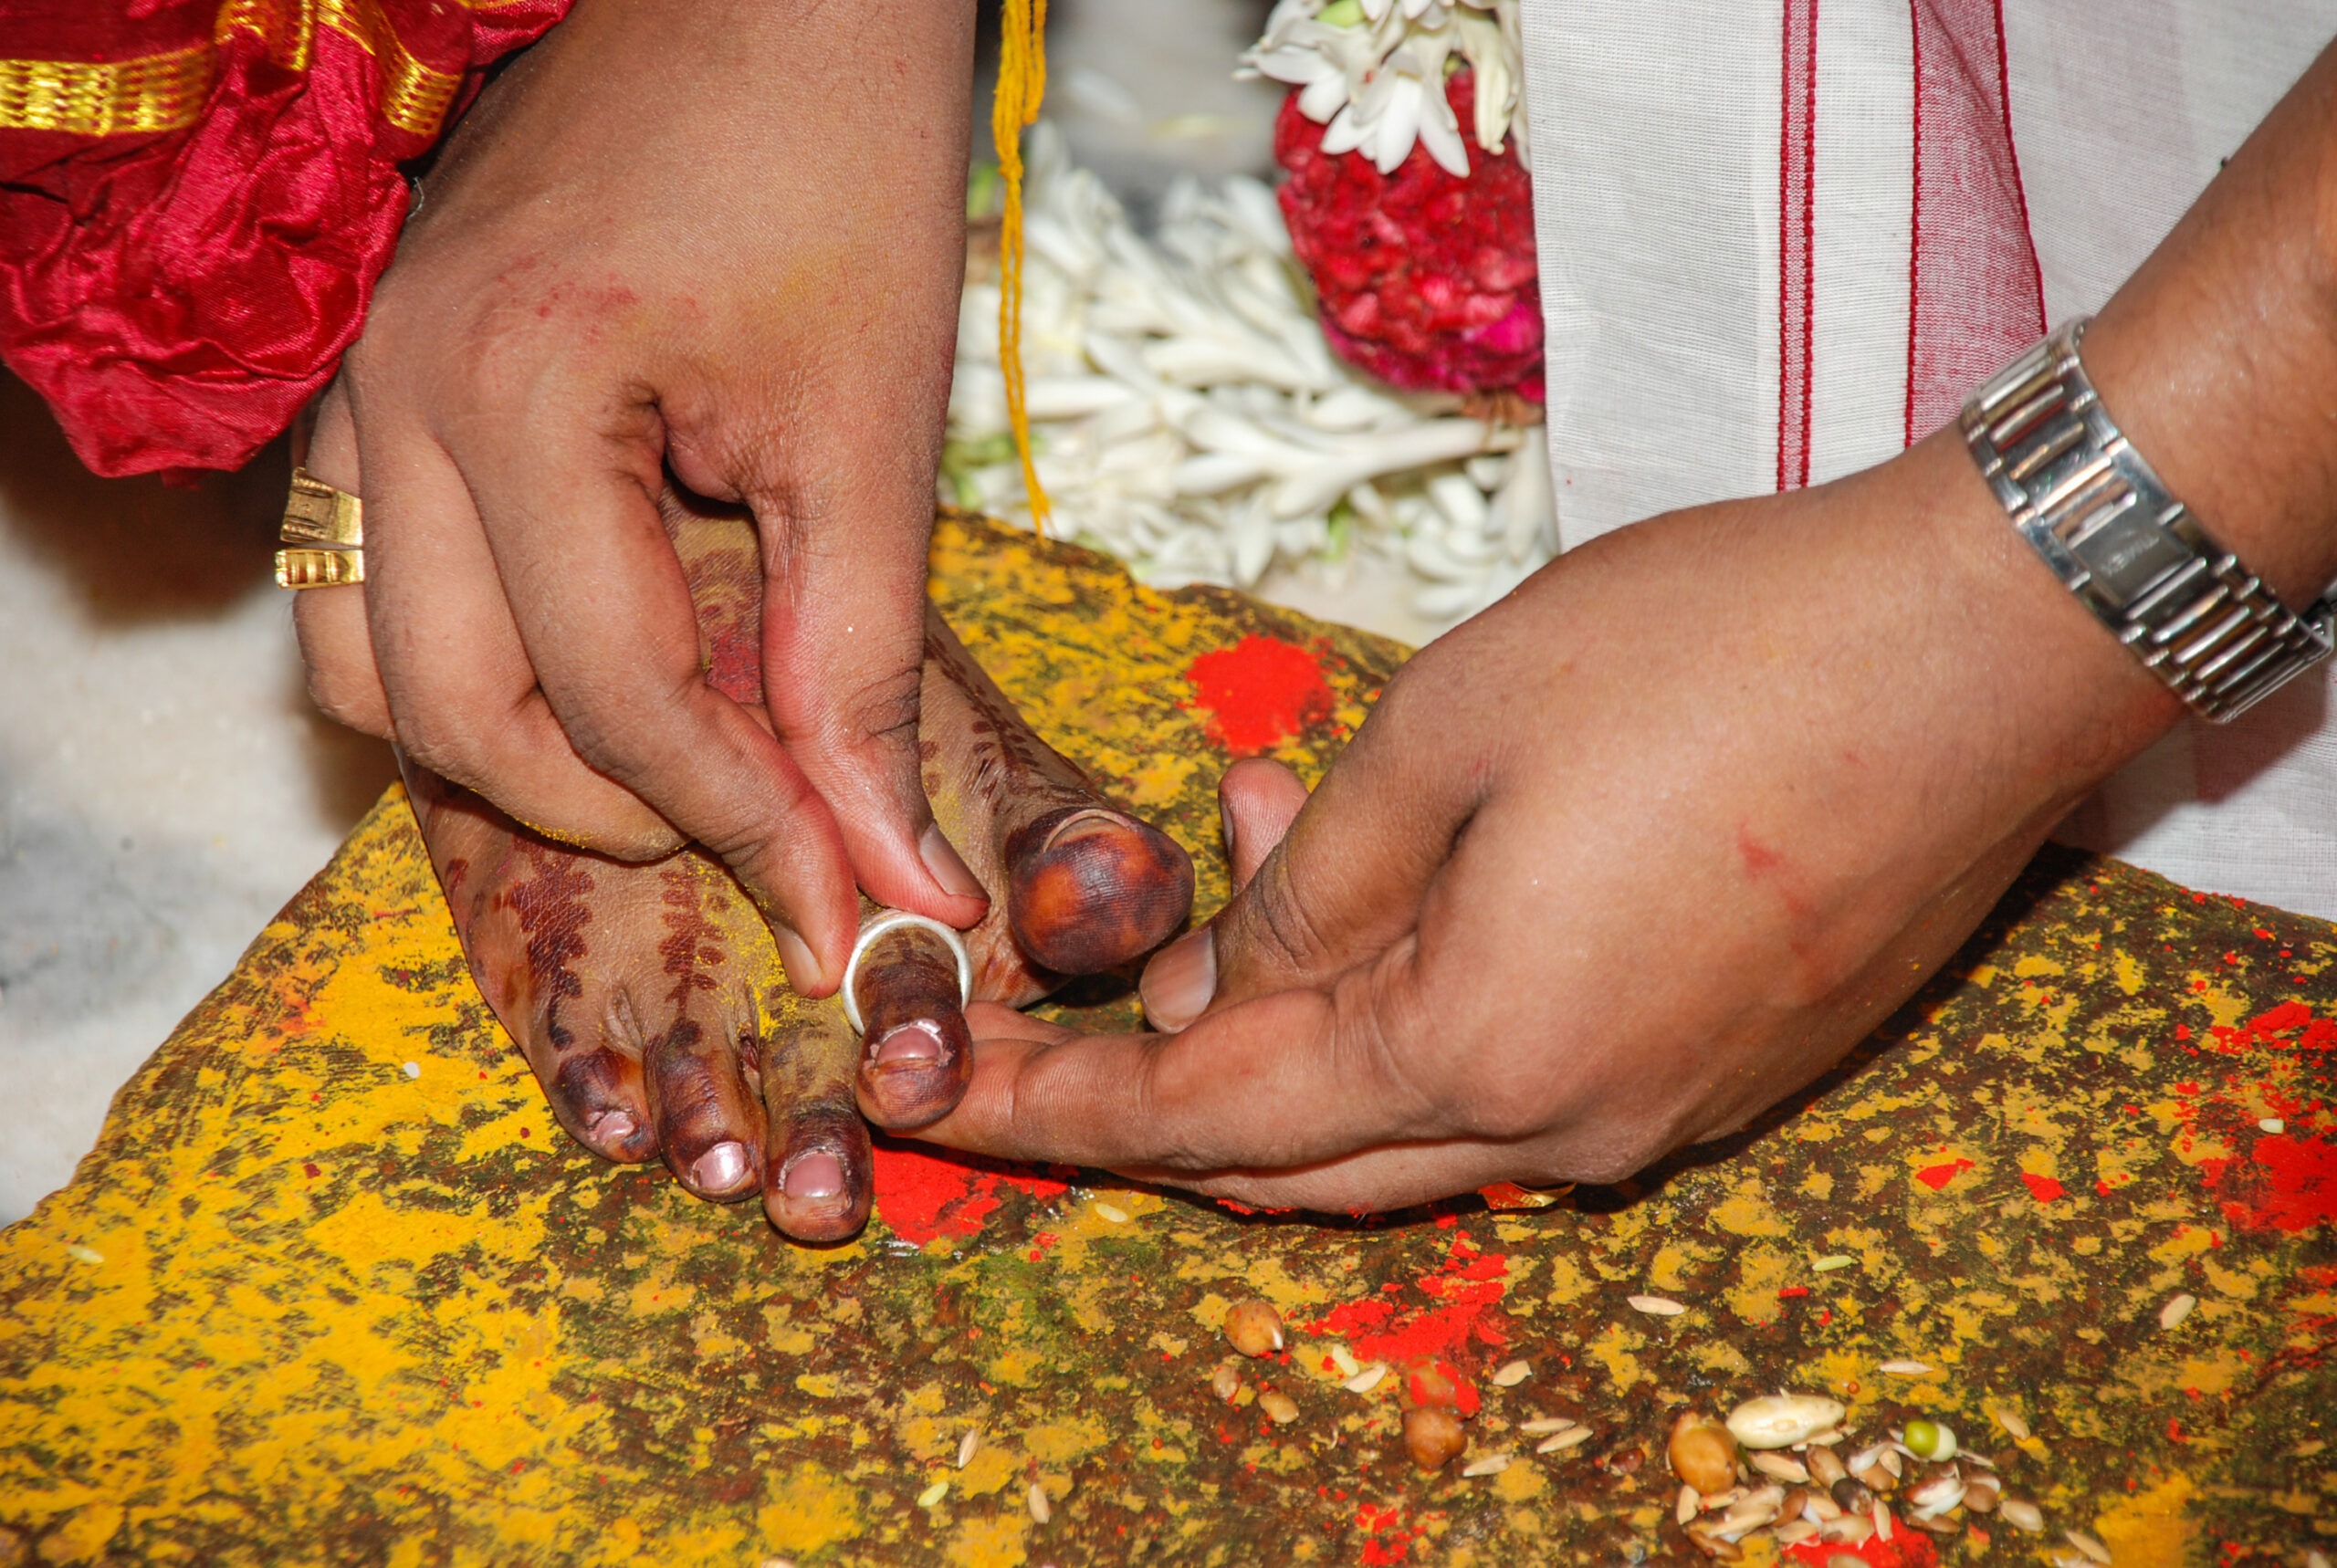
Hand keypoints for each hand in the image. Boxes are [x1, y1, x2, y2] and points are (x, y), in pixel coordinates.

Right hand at [293, 0, 985, 992]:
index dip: (741, 826)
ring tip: (679, 758)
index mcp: (516, 395)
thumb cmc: (843, 162)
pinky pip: (369, 574)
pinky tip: (606, 655)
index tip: (847, 904)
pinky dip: (471, 655)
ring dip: (513, 747)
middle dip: (609, 811)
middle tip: (764, 834)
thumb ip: (863, 669)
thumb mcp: (872, 434)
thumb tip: (889, 870)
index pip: (607, 698)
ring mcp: (365, 378)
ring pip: (369, 661)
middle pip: (447, 712)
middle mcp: (394, 393)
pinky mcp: (383, 371)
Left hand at [918, 40, 2336, 1207]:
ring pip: (1412, 1118)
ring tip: (1266, 833)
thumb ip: (1319, 876)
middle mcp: (1571, 1127)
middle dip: (1168, 1076)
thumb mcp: (1454, 725)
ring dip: (1306, 1018)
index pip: (1207, 1117)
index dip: (1054, 1103)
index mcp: (1482, 1050)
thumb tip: (1249, 971)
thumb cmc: (1715, 655)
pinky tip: (1412, 875)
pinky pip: (1520, 1080)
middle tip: (1082, 969)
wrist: (1987, 644)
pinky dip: (1424, 1006)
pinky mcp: (1725, 1065)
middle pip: (1299, 1157)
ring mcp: (1661, 1109)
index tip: (931, 1091)